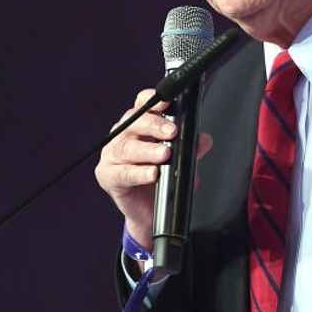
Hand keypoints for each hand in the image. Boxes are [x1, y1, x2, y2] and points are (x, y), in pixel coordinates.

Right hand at [94, 89, 212, 248]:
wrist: (149, 211)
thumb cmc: (160, 178)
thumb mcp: (180, 161)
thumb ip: (190, 148)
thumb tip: (204, 139)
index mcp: (138, 125)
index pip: (142, 104)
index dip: (152, 100)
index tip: (167, 104)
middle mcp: (122, 135)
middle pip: (133, 122)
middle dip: (154, 125)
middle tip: (172, 132)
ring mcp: (112, 155)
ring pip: (127, 147)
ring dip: (147, 150)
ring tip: (165, 155)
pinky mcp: (107, 176)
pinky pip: (122, 173)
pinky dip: (138, 173)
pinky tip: (152, 174)